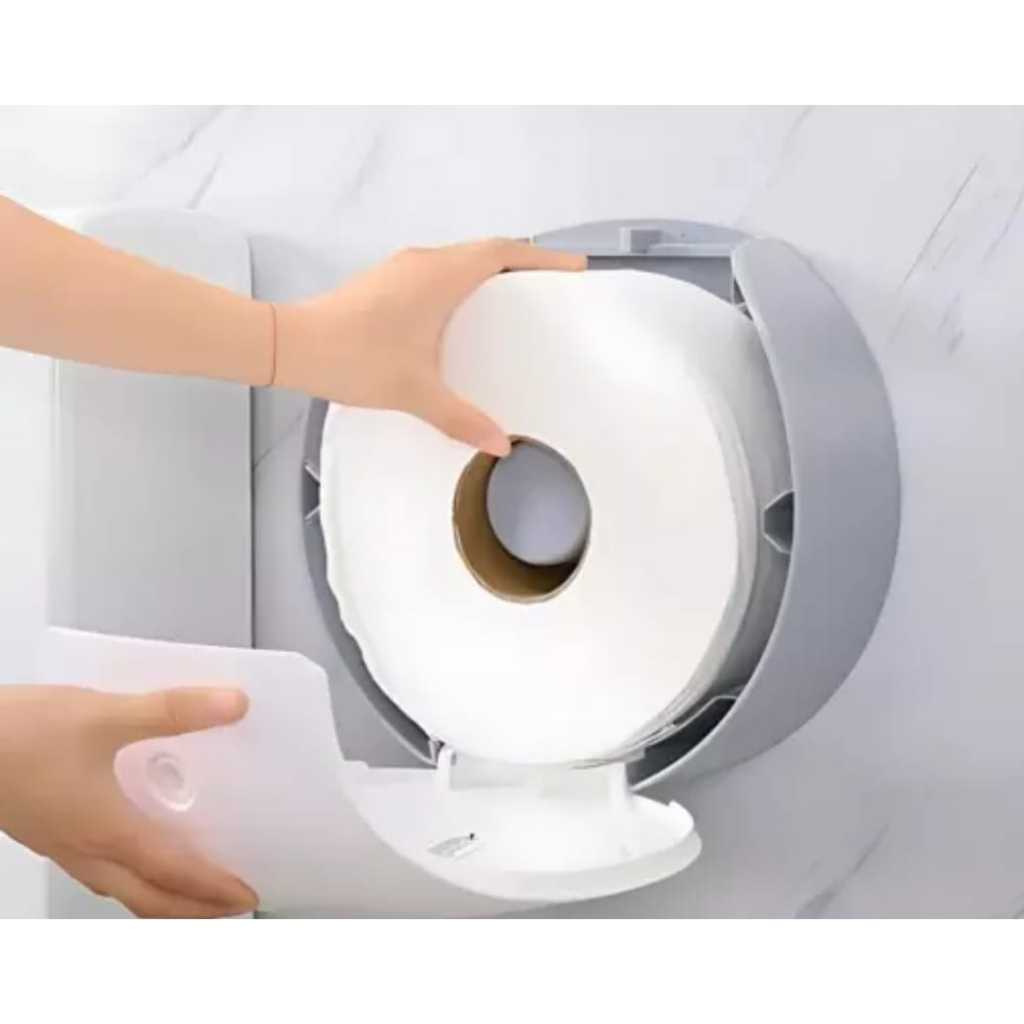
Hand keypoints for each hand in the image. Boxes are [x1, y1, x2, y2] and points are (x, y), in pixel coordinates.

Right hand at [0, 685, 256, 917]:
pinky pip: (97, 871)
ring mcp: (61, 845)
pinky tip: (133, 850)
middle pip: (148, 898)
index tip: (246, 897)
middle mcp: (85, 848)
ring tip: (189, 892)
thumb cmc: (16, 736)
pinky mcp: (45, 831)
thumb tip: (233, 705)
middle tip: (228, 910)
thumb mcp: (104, 714)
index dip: (214, 888)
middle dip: (192, 910)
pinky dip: (129, 876)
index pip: (174, 873)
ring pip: (119, 889)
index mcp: (108, 830)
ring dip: (160, 898)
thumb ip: (172, 710)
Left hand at [272, 239, 586, 455]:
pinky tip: (463, 315)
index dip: (541, 257)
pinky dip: (462, 283)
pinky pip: (438, 271)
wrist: (291, 345)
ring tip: (514, 300)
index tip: (572, 266)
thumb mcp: (415, 392)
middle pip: (485, 251)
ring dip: (489, 272)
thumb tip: (500, 444)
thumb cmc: (353, 358)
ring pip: (458, 259)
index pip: (502, 253)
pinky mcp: (384, 281)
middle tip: (550, 286)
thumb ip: (461, 418)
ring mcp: (400, 268)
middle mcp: (422, 263)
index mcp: (440, 277)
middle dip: (522, 264)